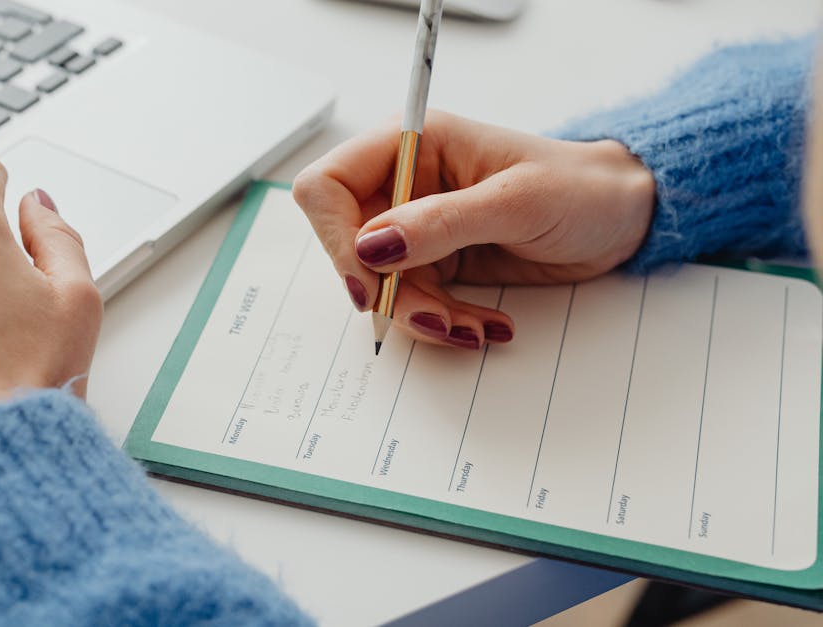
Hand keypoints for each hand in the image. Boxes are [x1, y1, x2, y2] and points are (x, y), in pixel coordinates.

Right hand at [292, 111, 654, 348]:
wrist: (622, 217)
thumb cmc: (580, 187)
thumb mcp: (516, 202)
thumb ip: (441, 223)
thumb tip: (372, 246)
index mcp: (411, 145)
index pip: (329, 186)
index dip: (335, 236)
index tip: (368, 282)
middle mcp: (403, 183)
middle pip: (348, 246)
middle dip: (388, 290)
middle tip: (435, 316)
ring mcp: (417, 226)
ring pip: (381, 285)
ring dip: (421, 316)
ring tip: (474, 327)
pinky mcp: (435, 261)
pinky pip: (413, 302)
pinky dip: (442, 322)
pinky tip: (485, 325)